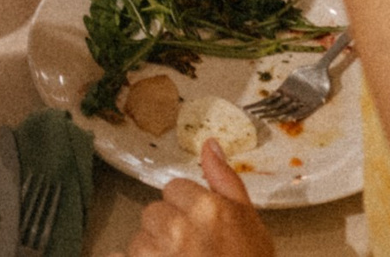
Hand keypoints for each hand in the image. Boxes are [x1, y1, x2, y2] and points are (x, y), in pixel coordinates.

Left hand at [111, 141, 276, 256]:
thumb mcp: (251, 225)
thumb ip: (227, 182)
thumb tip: (208, 143)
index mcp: (208, 209)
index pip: (174, 188)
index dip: (187, 210)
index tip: (201, 232)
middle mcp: (178, 228)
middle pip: (154, 214)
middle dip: (168, 232)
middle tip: (191, 256)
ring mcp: (156, 255)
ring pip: (138, 241)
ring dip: (152, 256)